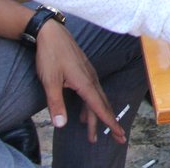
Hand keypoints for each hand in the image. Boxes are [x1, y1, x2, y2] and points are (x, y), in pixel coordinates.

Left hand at [34, 19, 125, 144]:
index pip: (100, 107)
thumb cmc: (50, 54)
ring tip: (92, 134)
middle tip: (118, 138)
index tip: (119, 134)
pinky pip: (91, 92)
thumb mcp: (50, 81)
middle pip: (102, 105)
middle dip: (109, 122)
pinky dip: (90, 105)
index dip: (109, 122)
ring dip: (96, 116)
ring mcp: (88, 74)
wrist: (50, 32)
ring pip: (96, 99)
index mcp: (85, 82)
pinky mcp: (83, 71)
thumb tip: (62, 125)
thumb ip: (56, 103)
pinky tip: (82, 113)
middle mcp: (90, 78)